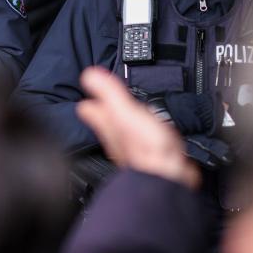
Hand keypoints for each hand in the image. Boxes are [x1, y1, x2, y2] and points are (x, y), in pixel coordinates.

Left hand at [76, 67, 199, 188]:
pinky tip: (153, 138)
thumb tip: (89, 75)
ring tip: (128, 119)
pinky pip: (147, 143)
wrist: (167, 178)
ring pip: (127, 134)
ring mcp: (136, 150)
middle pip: (110, 124)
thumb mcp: (126, 113)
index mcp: (111, 126)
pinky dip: (147, 137)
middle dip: (106, 115)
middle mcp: (119, 140)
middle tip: (102, 109)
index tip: (84, 103)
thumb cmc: (146, 148)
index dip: (90, 106)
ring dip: (127, 126)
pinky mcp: (154, 158)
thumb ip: (110, 93)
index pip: (94, 112)